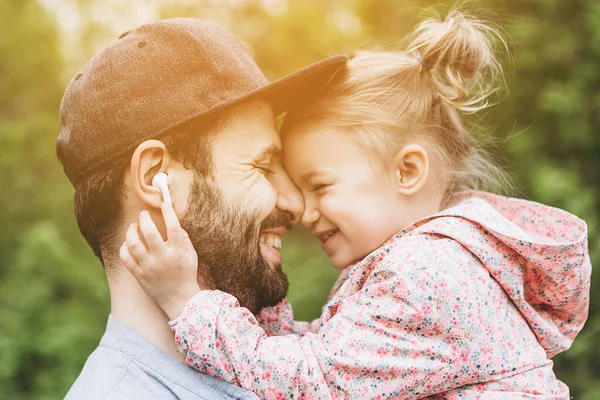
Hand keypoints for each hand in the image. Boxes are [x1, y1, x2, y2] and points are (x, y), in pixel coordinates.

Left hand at [120, 202, 200, 319]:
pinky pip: (126, 259)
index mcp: (178, 252)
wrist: (179, 299)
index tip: (164, 204)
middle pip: (150, 233)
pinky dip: (124, 248)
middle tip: (143, 214)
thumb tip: (175, 224)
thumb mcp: (192, 256)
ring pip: (134, 245)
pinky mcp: (139, 275)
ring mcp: (149, 267)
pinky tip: (127, 242)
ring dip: (131, 232)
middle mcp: (163, 258)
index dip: (168, 213)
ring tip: (133, 226)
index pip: (173, 227)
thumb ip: (185, 239)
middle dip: (144, 219)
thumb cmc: (186, 275)